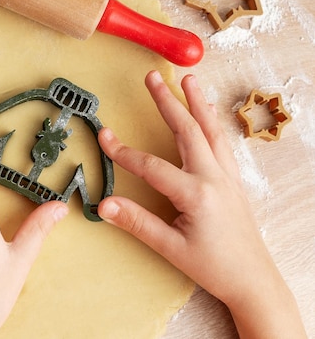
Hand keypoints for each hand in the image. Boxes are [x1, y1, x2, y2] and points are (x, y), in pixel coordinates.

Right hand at [97, 70, 305, 337]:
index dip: (124, 152)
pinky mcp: (234, 181)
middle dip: (169, 102)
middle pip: (188, 131)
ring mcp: (227, 177)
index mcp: (196, 193)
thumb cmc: (214, 266)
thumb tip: (104, 205)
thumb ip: (137, 222)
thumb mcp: (171, 247)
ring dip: (198, 103)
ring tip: (189, 80)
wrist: (254, 280)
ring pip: (211, 131)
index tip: (104, 136)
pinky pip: (222, 143)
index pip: (152, 166)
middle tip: (153, 78)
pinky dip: (212, 123)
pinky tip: (208, 115)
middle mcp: (214, 177)